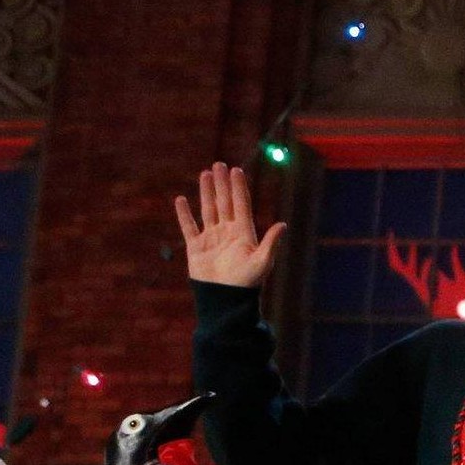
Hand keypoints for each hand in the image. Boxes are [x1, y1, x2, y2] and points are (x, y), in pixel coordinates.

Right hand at [173, 162, 285, 288]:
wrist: (226, 299)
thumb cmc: (247, 282)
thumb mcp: (262, 262)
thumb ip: (270, 242)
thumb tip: (283, 224)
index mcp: (244, 233)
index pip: (241, 205)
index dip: (239, 188)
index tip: (237, 170)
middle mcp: (228, 232)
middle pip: (224, 203)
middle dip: (222, 184)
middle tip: (219, 164)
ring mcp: (211, 238)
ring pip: (208, 209)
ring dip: (206, 192)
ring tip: (205, 174)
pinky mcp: (196, 247)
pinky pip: (189, 226)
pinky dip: (184, 214)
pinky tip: (181, 199)